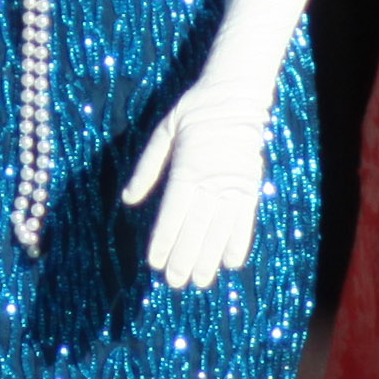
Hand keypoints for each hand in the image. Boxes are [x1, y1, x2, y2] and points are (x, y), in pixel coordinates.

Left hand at [122, 81, 274, 289]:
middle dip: (183, 257)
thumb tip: (127, 200)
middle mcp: (212, 181)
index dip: (164, 240)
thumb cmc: (194, 112)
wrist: (235, 96)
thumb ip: (146, 168)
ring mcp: (234, 185)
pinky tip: (231, 263)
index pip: (173, 214)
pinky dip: (239, 242)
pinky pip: (245, 220)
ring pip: (220, 229)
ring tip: (199, 280)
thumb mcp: (163, 132)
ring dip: (209, 257)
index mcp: (187, 168)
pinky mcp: (250, 186)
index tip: (155, 263)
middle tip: (175, 282)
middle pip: (195, 228)